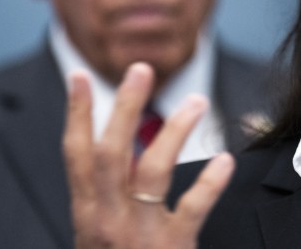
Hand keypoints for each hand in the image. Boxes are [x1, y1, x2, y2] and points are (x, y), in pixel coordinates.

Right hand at [63, 62, 234, 248]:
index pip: (75, 156)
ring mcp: (138, 236)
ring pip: (152, 171)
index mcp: (87, 215)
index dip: (76, 114)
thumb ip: (110, 197)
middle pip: (111, 153)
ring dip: (173, 131)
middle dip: (123, 108)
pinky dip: (210, 183)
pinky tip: (225, 159)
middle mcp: (106, 221)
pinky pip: (192, 209)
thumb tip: (125, 151)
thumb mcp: (101, 236)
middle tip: (141, 69)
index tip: (79, 77)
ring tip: (197, 102)